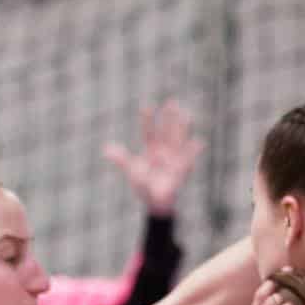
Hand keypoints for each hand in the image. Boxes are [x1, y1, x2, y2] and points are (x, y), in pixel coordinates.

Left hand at [103, 100, 203, 216]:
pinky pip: (188, 158)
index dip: (148, 120)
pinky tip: (199, 141)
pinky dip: (194, 151)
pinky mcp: (181, 169)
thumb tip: (106, 150)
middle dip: (169, 118)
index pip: (149, 132)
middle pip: (166, 131)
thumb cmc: (143, 185)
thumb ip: (121, 159)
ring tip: (186, 114)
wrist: (155, 202)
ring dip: (182, 128)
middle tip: (173, 102)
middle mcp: (163, 150)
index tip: (148, 106)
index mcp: (150, 149)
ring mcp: (173, 158)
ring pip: (178, 139)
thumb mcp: (131, 171)